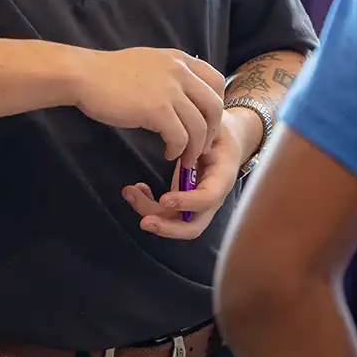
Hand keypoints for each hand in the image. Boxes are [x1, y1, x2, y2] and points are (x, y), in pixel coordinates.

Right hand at [75, 47, 225, 166]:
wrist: (85, 75)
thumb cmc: (110, 72)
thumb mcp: (150, 61)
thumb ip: (171, 72)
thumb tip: (184, 90)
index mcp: (180, 59)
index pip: (216, 81)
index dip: (217, 104)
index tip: (208, 121)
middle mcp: (180, 72)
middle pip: (214, 106)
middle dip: (212, 130)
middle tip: (202, 146)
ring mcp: (170, 91)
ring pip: (199, 126)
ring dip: (195, 147)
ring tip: (185, 158)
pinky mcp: (157, 110)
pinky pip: (180, 137)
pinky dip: (178, 149)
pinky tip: (169, 153)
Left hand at [121, 109, 257, 238]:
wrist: (226, 142)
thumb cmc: (220, 133)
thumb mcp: (217, 128)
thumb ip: (205, 133)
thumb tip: (189, 142)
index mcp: (223, 178)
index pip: (208, 198)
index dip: (187, 202)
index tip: (165, 198)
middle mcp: (211, 198)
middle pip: (193, 227)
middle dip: (168, 228)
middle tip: (145, 222)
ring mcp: (195, 204)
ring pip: (173, 222)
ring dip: (149, 211)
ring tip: (129, 192)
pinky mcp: (182, 202)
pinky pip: (164, 212)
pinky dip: (147, 204)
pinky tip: (137, 189)